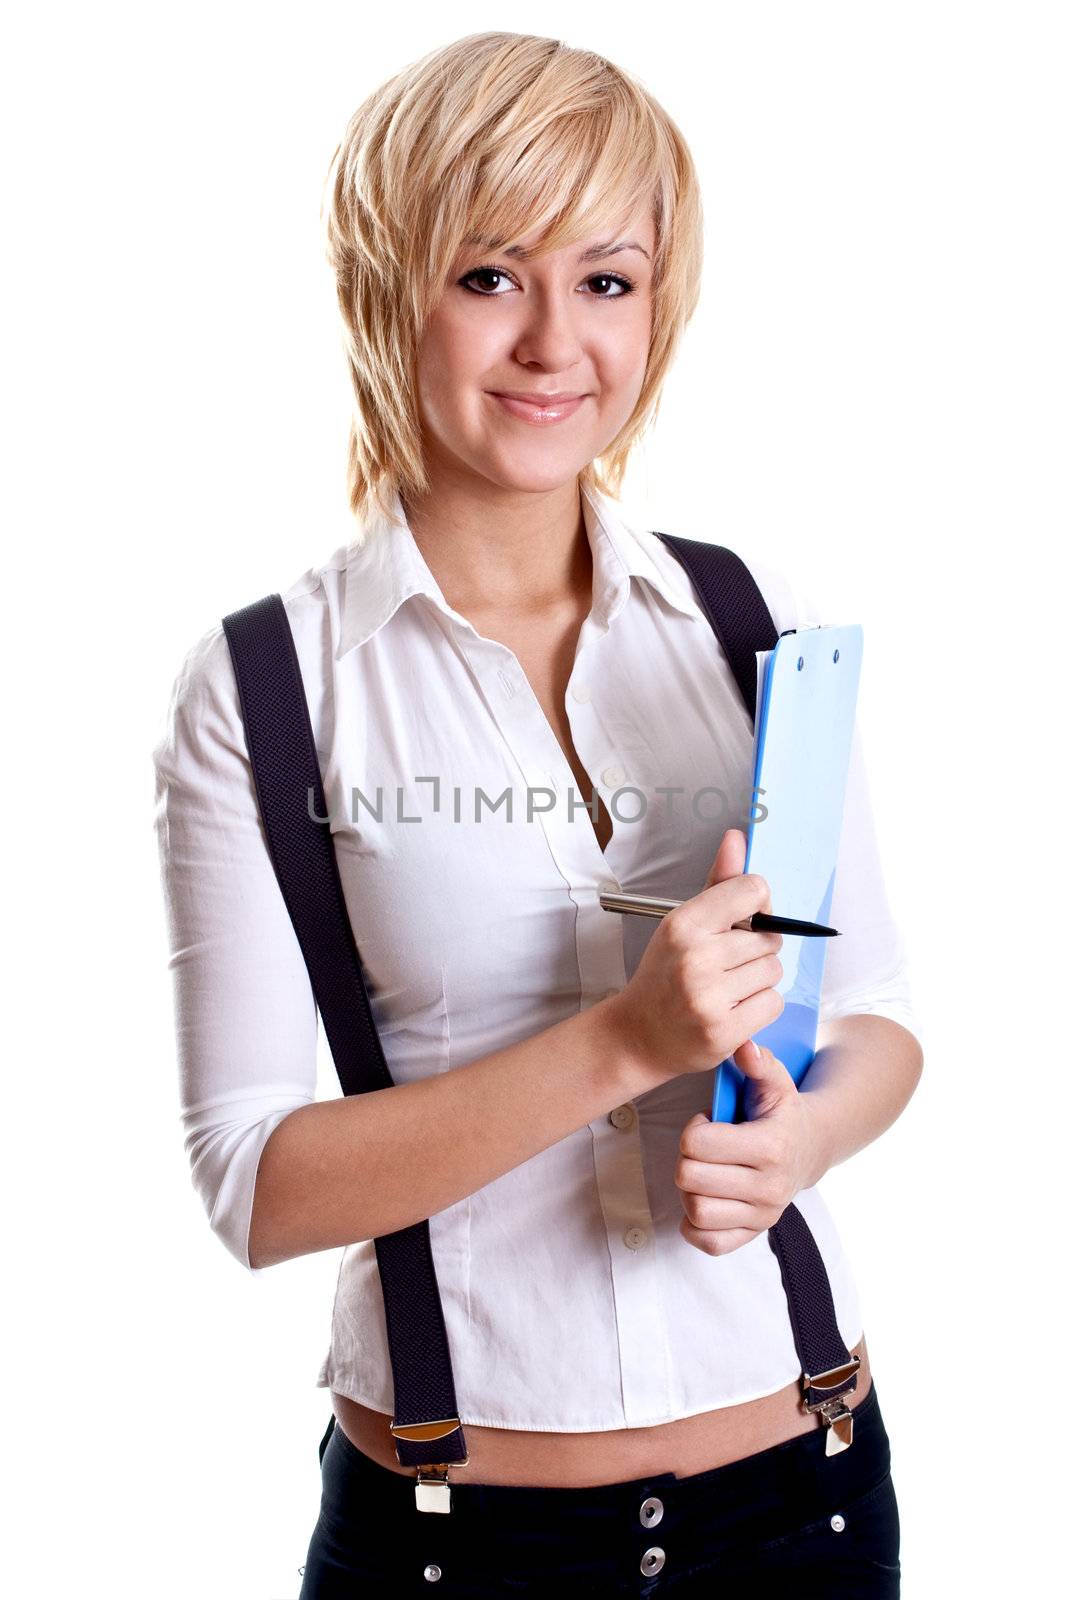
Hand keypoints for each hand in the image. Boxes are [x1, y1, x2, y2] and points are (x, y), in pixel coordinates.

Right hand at [605, 828, 785, 1079]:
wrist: (636, 1035)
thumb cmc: (664, 975)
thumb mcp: (684, 924)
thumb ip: (718, 883)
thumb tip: (737, 837)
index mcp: (684, 924)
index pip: (752, 890)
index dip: (758, 907)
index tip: (745, 923)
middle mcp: (695, 958)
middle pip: (770, 938)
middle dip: (755, 951)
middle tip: (724, 965)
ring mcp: (709, 997)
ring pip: (774, 971)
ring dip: (758, 981)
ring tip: (726, 989)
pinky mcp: (723, 1032)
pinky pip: (773, 1003)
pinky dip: (759, 1008)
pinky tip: (732, 1010)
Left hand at [674, 1040, 827, 1256]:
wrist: (811, 1148)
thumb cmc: (782, 1112)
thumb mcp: (776, 1081)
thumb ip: (759, 1063)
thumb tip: (743, 1048)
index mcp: (770, 1147)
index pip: (697, 1143)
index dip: (693, 1128)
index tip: (707, 1123)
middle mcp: (769, 1187)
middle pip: (688, 1177)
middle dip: (687, 1157)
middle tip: (702, 1148)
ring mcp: (763, 1215)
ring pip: (695, 1211)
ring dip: (689, 1190)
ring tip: (704, 1171)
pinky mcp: (755, 1233)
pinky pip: (709, 1243)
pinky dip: (695, 1226)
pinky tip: (704, 1199)